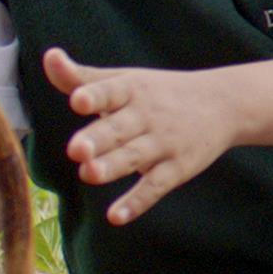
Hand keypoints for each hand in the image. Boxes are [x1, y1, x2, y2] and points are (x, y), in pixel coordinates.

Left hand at [46, 49, 237, 225]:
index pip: (111, 92)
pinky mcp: (177, 168)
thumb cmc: (159, 92)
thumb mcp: (124, 80)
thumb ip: (81, 77)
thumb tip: (49, 57)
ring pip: (134, 157)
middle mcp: (147, 115)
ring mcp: (164, 143)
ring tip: (89, 174)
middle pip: (119, 129)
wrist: (223, 105)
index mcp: (131, 90)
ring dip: (112, 167)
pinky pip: (155, 187)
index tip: (78, 100)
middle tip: (77, 149)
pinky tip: (116, 217)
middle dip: (98, 139)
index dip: (94, 96)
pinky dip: (137, 202)